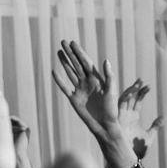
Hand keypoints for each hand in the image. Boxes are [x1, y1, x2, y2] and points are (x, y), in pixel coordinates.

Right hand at [53, 40, 148, 167]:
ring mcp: (80, 90)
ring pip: (70, 73)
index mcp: (97, 79)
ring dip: (64, 63)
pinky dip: (59, 80)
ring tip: (59, 52)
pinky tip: (54, 72)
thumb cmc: (111, 110)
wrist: (105, 126)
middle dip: (70, 53)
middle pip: (77, 64)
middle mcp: (87, 83)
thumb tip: (105, 60)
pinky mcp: (74, 100)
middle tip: (63, 41)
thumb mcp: (112, 92)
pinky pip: (65, 88)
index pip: (86, 62)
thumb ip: (109, 76)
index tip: (73, 42)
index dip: (79, 52)